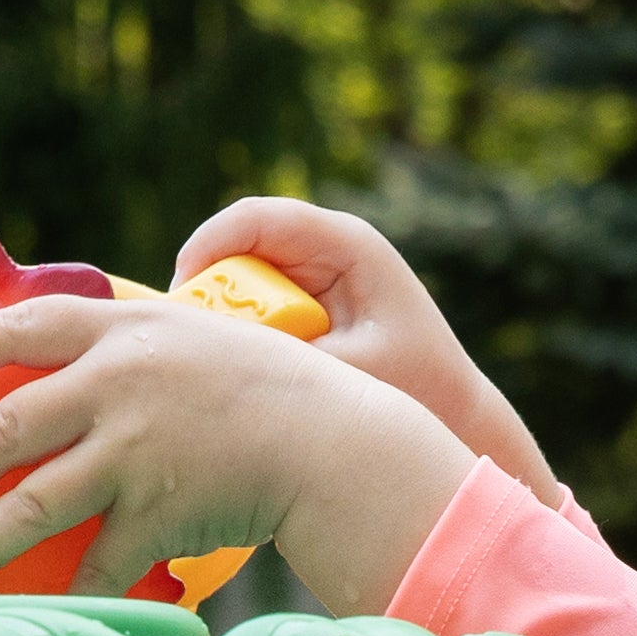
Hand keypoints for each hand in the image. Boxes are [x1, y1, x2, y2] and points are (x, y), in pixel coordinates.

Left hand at [0, 293, 479, 613]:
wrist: (336, 441)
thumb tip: (76, 369)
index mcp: (125, 328)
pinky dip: (66, 596)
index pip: (17, 327)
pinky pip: (97, 564)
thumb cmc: (274, 389)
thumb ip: (134, 348)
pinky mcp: (159, 513)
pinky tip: (34, 619)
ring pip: (31, 504)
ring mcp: (136, 449)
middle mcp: (119, 383)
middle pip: (4, 427)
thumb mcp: (197, 337)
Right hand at [173, 198, 563, 506]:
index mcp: (347, 244)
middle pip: (240, 246)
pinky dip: (239, 335)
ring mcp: (319, 276)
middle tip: (187, 340)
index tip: (179, 297)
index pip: (256, 220)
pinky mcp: (310, 306)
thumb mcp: (352, 375)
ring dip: (221, 316)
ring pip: (242, 279)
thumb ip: (288, 357)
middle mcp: (329, 250)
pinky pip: (255, 308)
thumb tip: (221, 352)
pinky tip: (234, 371)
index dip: (206, 247)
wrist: (457, 415)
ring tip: (212, 362)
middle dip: (207, 288)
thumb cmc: (420, 390)